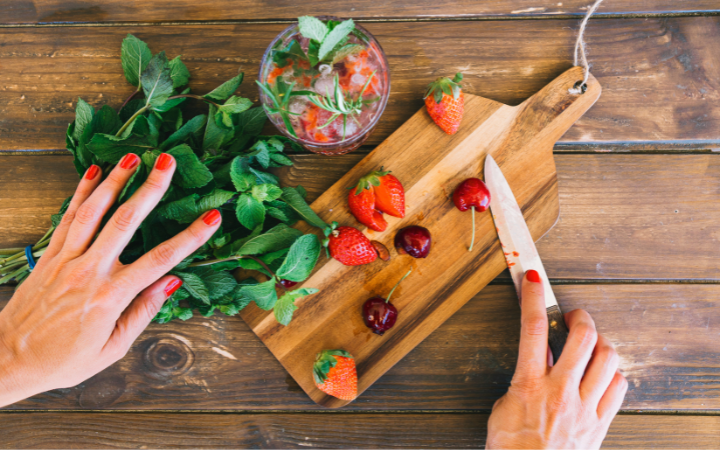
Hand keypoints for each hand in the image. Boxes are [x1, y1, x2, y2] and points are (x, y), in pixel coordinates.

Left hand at [0, 153, 221, 406]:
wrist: (9, 359)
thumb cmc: (63, 360)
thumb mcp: (112, 347)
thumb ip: (143, 311)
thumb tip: (172, 281)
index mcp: (111, 297)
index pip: (160, 260)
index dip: (190, 237)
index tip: (211, 217)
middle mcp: (89, 272)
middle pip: (126, 222)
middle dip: (149, 189)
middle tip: (167, 162)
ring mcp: (66, 260)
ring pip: (94, 211)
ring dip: (115, 181)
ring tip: (132, 157)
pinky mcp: (48, 255)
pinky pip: (67, 217)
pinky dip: (81, 192)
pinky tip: (93, 172)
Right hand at [486, 270, 627, 448]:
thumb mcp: (502, 409)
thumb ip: (521, 383)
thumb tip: (534, 367)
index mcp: (529, 385)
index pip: (532, 329)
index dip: (533, 299)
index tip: (533, 280)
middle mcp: (561, 392)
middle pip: (583, 337)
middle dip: (579, 318)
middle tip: (572, 318)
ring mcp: (585, 408)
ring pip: (608, 359)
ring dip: (599, 345)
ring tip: (589, 346)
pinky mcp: (600, 424)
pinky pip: (618, 388)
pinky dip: (612, 375)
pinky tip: (600, 376)